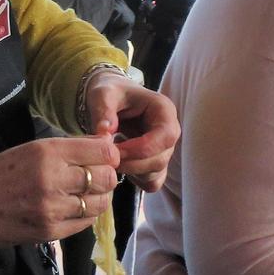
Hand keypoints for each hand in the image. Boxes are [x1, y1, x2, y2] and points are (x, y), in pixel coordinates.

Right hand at [0, 136, 120, 261]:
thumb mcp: (28, 150)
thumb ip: (68, 148)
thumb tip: (105, 144)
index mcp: (47, 153)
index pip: (103, 152)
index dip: (108, 154)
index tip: (103, 157)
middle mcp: (54, 179)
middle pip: (107, 177)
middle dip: (105, 175)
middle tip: (94, 176)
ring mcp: (54, 208)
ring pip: (101, 202)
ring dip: (98, 196)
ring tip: (83, 193)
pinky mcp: (52, 231)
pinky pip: (87, 221)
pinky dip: (86, 214)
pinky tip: (72, 207)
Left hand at [85, 73, 179, 191]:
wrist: (111, 99)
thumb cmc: (110, 93)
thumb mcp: (103, 94)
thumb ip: (103, 110)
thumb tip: (104, 132)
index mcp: (164, 111)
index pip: (164, 137)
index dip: (140, 148)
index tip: (114, 149)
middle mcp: (170, 131)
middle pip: (161, 159)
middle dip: (132, 163)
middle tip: (105, 158)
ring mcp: (165, 150)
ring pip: (156, 173)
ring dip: (132, 172)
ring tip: (110, 159)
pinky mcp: (156, 163)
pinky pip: (152, 182)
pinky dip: (135, 179)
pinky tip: (120, 165)